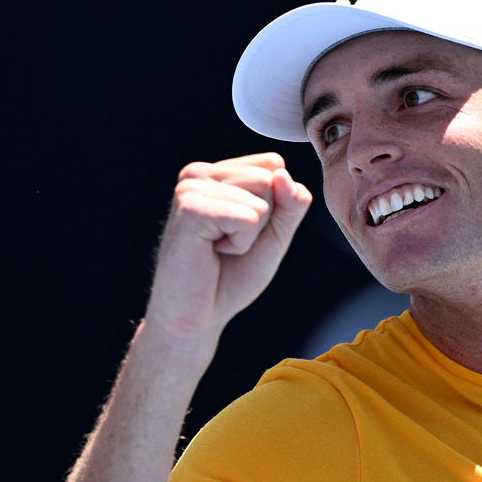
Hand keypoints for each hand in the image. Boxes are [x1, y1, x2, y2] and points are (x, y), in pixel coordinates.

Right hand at [144, 153, 312, 342]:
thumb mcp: (275, 235)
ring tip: (218, 248)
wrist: (197, 315)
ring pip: (262, 200)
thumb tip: (283, 175)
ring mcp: (191, 187)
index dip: (274, 207)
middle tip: (228, 243)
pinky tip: (212, 251)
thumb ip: (291, 204)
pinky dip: (240, 243)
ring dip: (249, 236)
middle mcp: (201, 173)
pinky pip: (247, 218)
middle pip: (270, 180)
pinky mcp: (190, 208)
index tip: (241, 230)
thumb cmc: (231, 275)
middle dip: (263, 222)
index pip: (274, 166)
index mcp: (218, 173)